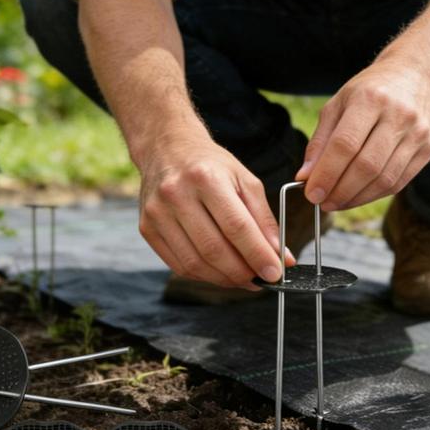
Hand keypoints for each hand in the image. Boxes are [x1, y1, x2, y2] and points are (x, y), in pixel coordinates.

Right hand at [138, 133, 290, 287]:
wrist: (168, 149)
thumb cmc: (211, 165)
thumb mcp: (244, 180)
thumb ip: (264, 219)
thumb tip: (283, 257)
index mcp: (206, 177)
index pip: (236, 226)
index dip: (258, 255)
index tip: (275, 273)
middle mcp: (177, 193)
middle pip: (213, 249)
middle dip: (242, 272)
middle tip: (261, 280)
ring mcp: (157, 213)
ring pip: (194, 263)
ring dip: (224, 279)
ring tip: (243, 279)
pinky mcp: (146, 228)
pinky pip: (178, 265)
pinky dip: (203, 275)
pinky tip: (220, 272)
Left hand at [296, 58, 429, 210]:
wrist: (416, 74)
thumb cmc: (370, 90)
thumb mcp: (339, 104)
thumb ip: (320, 141)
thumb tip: (305, 177)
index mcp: (370, 98)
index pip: (345, 144)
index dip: (327, 174)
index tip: (311, 193)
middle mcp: (398, 115)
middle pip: (366, 166)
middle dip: (341, 191)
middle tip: (323, 203)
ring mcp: (417, 133)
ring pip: (385, 179)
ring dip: (357, 198)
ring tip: (337, 202)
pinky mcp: (428, 148)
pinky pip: (399, 181)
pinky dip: (375, 194)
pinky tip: (358, 195)